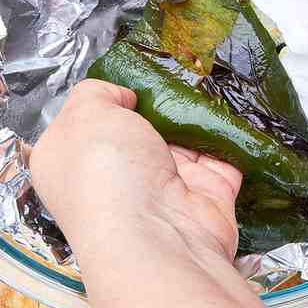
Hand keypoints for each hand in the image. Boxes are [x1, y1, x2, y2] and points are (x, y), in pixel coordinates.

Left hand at [30, 80, 241, 262]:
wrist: (158, 234)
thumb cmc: (107, 172)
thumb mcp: (85, 112)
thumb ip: (98, 92)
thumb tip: (124, 96)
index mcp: (73, 162)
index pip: (88, 125)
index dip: (107, 100)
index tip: (130, 78)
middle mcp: (117, 178)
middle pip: (140, 131)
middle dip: (159, 104)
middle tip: (175, 74)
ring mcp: (164, 190)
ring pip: (184, 142)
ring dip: (197, 118)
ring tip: (208, 83)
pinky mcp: (206, 198)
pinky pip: (221, 160)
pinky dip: (230, 140)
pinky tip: (233, 113)